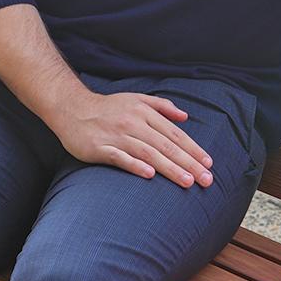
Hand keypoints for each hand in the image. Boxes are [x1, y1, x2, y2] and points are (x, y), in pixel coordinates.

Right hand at [50, 92, 213, 187]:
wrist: (71, 108)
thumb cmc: (108, 107)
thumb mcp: (137, 99)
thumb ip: (162, 106)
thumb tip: (185, 116)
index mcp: (145, 113)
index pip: (175, 134)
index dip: (193, 149)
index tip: (208, 163)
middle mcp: (134, 124)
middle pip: (166, 146)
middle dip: (189, 163)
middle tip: (206, 179)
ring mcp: (117, 136)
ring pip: (149, 153)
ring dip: (170, 168)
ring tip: (187, 182)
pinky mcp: (100, 148)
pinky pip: (120, 158)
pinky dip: (135, 166)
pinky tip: (150, 175)